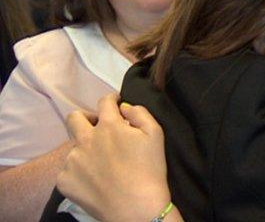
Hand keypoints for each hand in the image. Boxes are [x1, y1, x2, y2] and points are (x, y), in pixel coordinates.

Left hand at [56, 93, 170, 221]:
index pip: (104, 102)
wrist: (136, 208)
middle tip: (98, 128)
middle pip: (74, 118)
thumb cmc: (150, 170)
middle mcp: (86, 139)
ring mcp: (72, 161)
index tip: (116, 103)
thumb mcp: (156, 134)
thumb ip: (140, 113)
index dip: (111, 99)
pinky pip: (68, 170)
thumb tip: (125, 107)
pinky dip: (80, 172)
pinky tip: (94, 181)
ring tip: (101, 164)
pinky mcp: (64, 181)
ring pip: (73, 147)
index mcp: (108, 126)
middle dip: (86, 118)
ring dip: (86, 149)